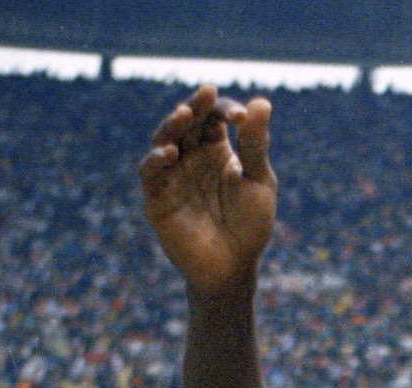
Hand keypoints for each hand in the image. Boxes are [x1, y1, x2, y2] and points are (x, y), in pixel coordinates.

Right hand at [139, 87, 275, 292]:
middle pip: (186, 122)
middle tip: (205, 95)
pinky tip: (170, 153)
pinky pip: (149, 172)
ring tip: (185, 114)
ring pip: (164, 139)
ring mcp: (172, 175)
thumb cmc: (250, 226)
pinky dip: (156, 160)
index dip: (224, 109)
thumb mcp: (259, 183)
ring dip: (172, 125)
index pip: (214, 116)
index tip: (241, 117)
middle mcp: (191, 156)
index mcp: (217, 148)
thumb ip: (255, 146)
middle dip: (195, 107)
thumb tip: (261, 102)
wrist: (234, 268)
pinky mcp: (156, 197)